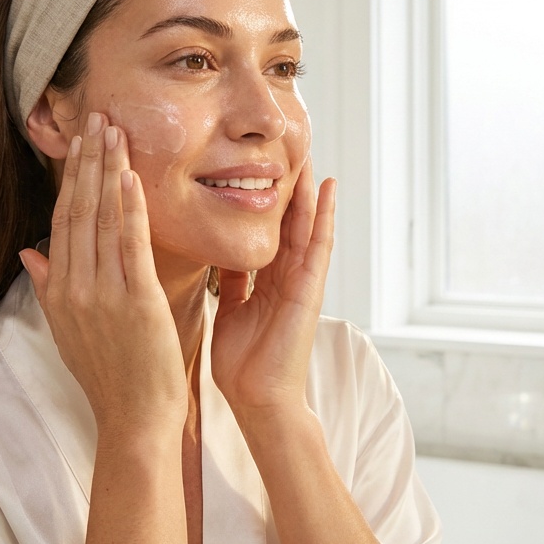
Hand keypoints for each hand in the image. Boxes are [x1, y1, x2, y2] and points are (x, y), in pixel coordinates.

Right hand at [18, 112, 186, 433]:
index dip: (71, 177)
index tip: (79, 141)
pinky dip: (129, 207)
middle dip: (86, 160)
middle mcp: (74, 287)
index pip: (62, 221)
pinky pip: (129, 245)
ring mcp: (102, 294)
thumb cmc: (109, 378)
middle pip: (77, 210)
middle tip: (95, 115)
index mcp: (59, 291)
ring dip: (107, 170)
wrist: (133, 420)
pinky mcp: (135, 302)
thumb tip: (30, 251)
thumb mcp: (68, 331)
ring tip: (113, 129)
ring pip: (101, 219)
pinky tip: (131, 175)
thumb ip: (48, 287)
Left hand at [210, 158, 335, 418]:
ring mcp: (301, 280)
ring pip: (305, 223)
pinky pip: (319, 245)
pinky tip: (326, 188)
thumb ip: (230, 282)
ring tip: (307, 152)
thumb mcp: (229, 310)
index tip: (249, 162)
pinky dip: (325, 216)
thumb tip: (216, 254)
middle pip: (285, 219)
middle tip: (281, 144)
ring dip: (307, 189)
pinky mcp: (311, 289)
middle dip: (283, 184)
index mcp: (264, 280)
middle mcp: (285, 275)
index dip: (258, 196)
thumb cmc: (242, 364)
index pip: (262, 229)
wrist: (258, 399)